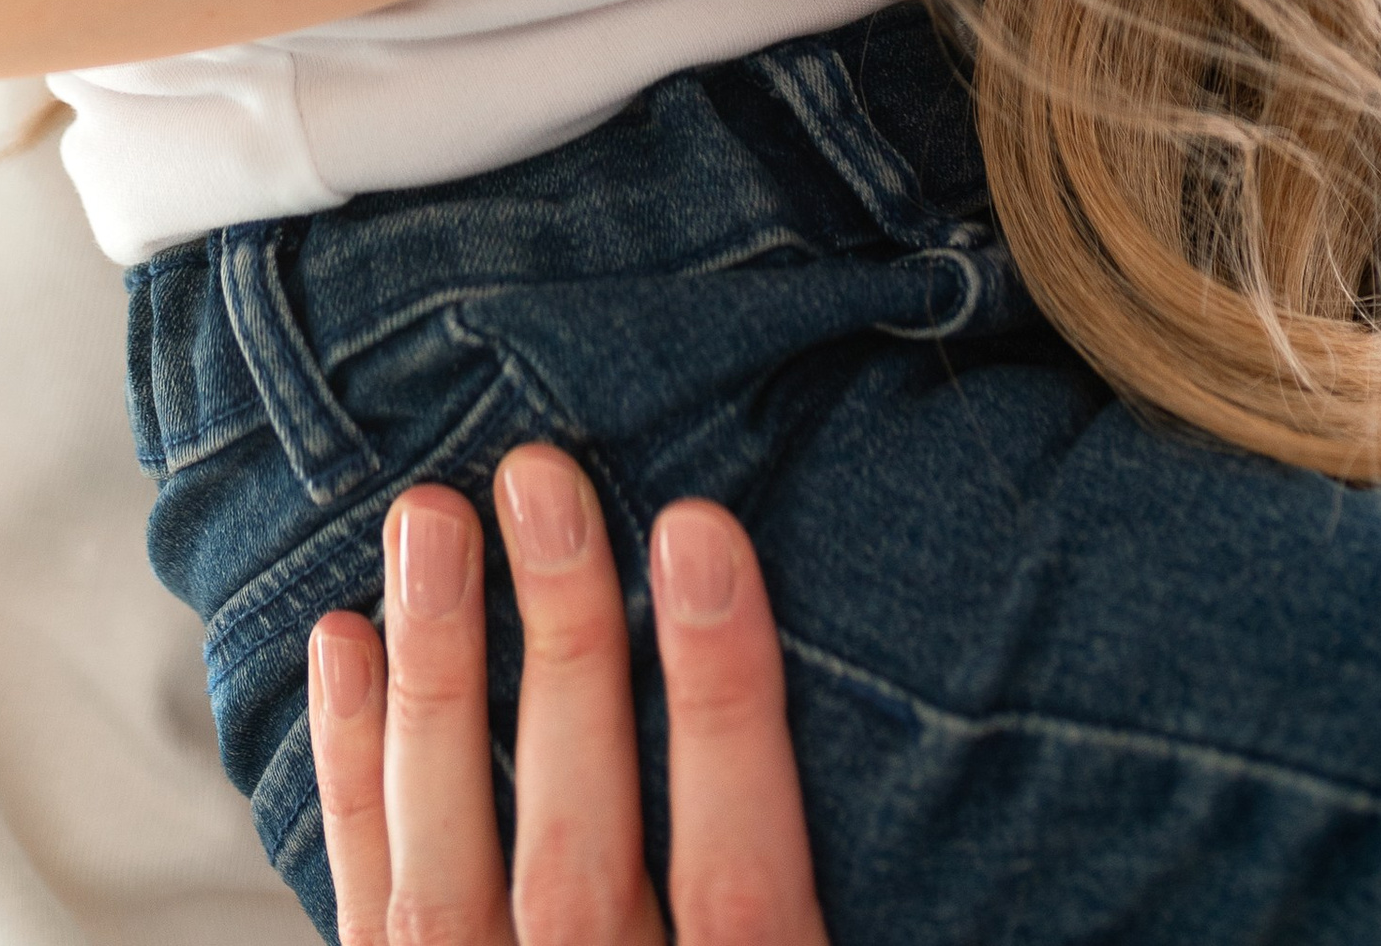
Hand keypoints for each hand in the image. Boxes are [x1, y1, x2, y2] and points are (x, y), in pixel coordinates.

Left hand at [308, 446, 825, 945]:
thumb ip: (858, 916)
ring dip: (435, 681)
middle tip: (538, 478)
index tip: (703, 534)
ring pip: (448, 868)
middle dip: (560, 652)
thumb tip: (1037, 843)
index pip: (746, 884)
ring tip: (427, 519)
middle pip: (579, 849)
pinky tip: (344, 643)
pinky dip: (350, 773)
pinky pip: (368, 911)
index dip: (724, 706)